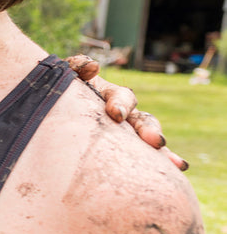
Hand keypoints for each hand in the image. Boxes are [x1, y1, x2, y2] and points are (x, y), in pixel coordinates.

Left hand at [65, 55, 186, 170]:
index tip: (116, 116)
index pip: (122, 97)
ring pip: (147, 138)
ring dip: (162, 149)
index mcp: (108, 95)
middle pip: (142, 120)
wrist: (52, 108)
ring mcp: (125, 132)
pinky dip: (165, 159)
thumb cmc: (60, 91)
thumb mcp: (66, 75)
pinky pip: (144, 156)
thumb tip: (94, 68)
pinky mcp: (122, 149)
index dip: (121, 105)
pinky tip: (180, 167)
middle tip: (156, 141)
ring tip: (175, 162)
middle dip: (149, 130)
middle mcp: (123, 114)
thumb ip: (77, 67)